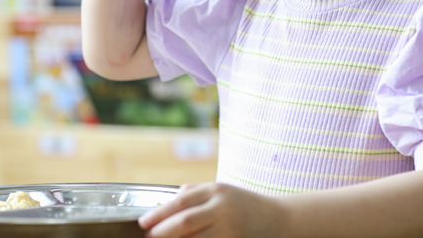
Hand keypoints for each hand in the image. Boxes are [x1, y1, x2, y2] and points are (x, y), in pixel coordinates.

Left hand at [138, 182, 288, 237]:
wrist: (278, 220)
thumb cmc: (245, 204)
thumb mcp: (222, 190)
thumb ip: (196, 192)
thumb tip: (169, 199)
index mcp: (217, 191)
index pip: (181, 202)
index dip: (160, 213)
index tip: (144, 222)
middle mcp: (223, 208)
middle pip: (185, 222)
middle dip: (162, 232)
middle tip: (150, 237)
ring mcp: (229, 229)